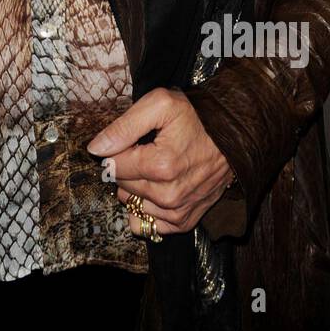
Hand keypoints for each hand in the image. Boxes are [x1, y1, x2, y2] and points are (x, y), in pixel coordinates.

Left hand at [87, 87, 233, 236]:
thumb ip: (123, 126)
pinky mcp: (185, 221)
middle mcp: (169, 194)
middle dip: (127, 168)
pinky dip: (145, 210)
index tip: (133, 140)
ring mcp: (178, 211)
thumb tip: (95, 148)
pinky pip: (148, 225)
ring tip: (154, 169)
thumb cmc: (197, 117)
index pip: (113, 166)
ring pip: (132, 204)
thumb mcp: (160, 105)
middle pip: (122, 186)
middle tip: (146, 151)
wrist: (233, 136)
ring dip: (135, 188)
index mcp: (161, 165)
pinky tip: (155, 191)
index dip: (117, 150)